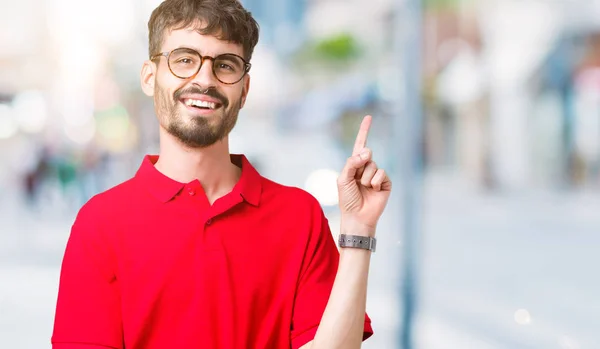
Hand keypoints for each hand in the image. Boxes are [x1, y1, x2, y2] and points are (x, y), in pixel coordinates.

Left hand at [337, 115, 391, 235]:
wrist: (357, 216)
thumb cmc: (347, 199)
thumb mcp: (343, 179)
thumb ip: (351, 163)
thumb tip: (367, 151)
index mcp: (354, 165)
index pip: (360, 145)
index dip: (364, 131)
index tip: (368, 117)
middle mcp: (366, 167)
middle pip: (366, 154)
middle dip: (360, 164)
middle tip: (356, 180)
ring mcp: (376, 174)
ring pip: (373, 165)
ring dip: (365, 177)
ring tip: (363, 188)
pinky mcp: (386, 182)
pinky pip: (381, 173)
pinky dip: (375, 181)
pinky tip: (373, 190)